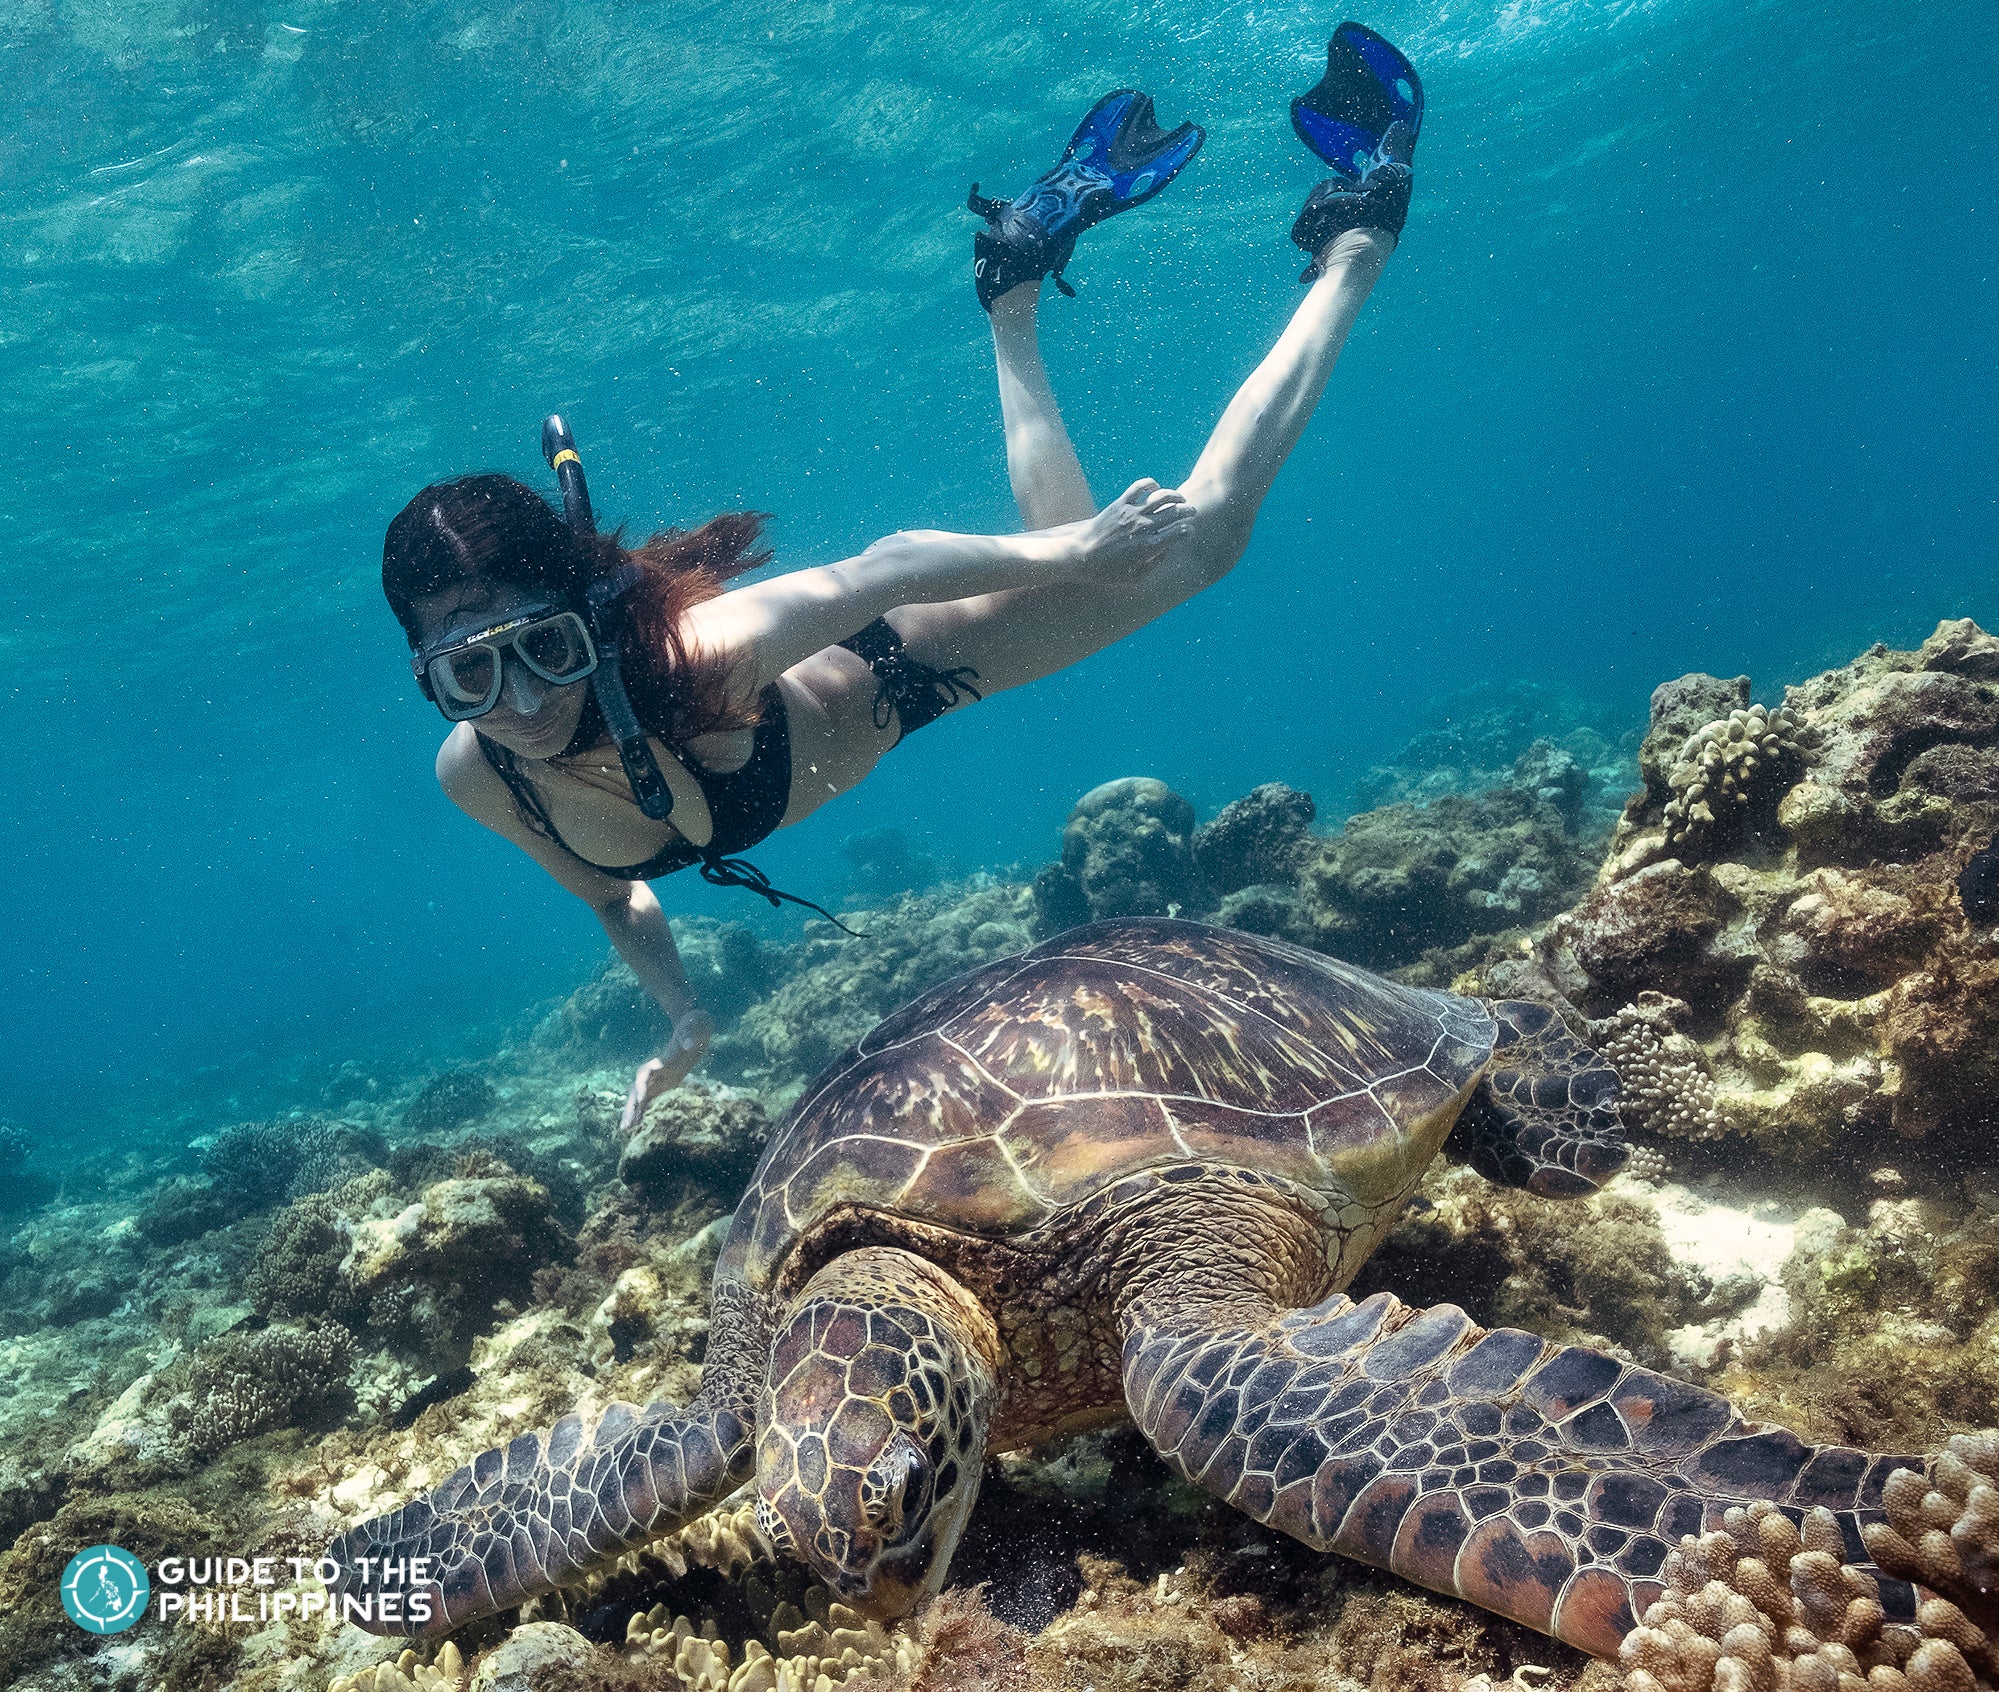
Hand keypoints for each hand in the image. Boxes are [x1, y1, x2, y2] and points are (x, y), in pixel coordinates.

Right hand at [619, 1008, 714, 1132]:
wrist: (692, 1030)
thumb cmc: (691, 1028)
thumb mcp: (692, 1030)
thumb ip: (688, 1038)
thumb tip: (690, 1045)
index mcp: (660, 1059)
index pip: (645, 1073)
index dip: (641, 1084)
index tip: (640, 1097)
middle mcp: (653, 1070)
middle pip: (637, 1089)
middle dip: (631, 1105)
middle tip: (626, 1124)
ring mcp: (656, 1078)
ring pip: (640, 1097)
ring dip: (632, 1112)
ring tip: (625, 1129)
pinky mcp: (661, 1084)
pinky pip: (648, 1100)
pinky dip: (642, 1111)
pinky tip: (636, 1124)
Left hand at [1068, 480, 1195, 582]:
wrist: (1079, 556)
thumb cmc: (1106, 572)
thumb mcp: (1133, 578)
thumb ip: (1154, 565)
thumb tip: (1167, 550)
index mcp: (1148, 548)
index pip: (1178, 533)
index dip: (1188, 531)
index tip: (1189, 531)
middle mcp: (1143, 528)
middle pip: (1175, 513)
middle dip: (1188, 511)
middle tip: (1192, 512)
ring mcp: (1131, 514)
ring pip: (1162, 497)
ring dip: (1175, 496)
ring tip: (1179, 499)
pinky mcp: (1120, 504)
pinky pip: (1139, 487)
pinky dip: (1151, 484)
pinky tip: (1155, 488)